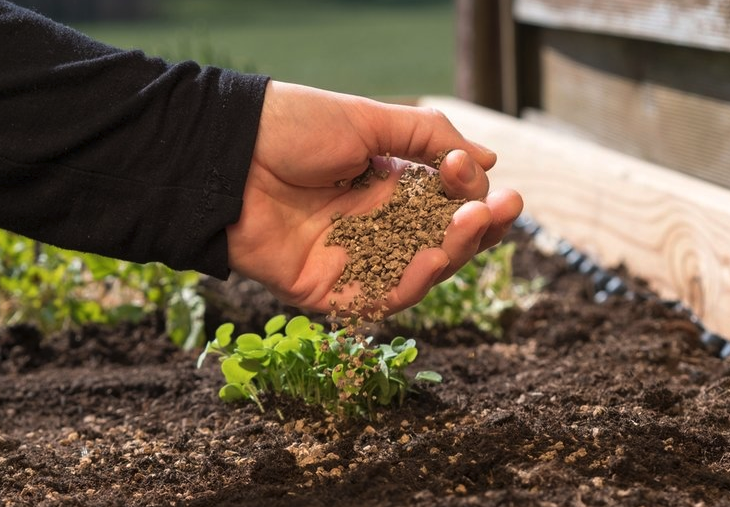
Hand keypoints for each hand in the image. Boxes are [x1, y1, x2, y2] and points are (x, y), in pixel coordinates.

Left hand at [226, 81, 522, 314]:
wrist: (227, 154)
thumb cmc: (293, 129)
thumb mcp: (369, 121)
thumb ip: (430, 138)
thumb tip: (490, 160)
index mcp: (387, 187)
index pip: (446, 204)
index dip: (470, 193)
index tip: (472, 171)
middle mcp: (375, 227)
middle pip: (441, 243)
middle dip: (477, 229)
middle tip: (502, 208)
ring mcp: (352, 261)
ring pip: (418, 274)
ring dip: (452, 253)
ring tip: (470, 225)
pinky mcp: (326, 291)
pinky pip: (377, 300)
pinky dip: (410, 284)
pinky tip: (432, 258)